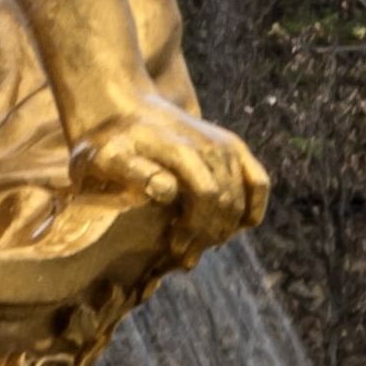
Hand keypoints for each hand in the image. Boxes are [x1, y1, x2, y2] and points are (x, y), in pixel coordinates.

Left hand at [80, 94, 268, 239]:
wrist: (123, 108)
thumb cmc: (108, 141)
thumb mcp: (106, 156)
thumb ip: (135, 172)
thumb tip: (167, 190)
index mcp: (181, 148)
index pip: (207, 196)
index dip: (196, 229)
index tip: (174, 248)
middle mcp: (209, 145)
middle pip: (225, 203)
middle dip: (208, 236)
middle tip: (185, 256)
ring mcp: (225, 145)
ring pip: (240, 200)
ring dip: (224, 229)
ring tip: (199, 245)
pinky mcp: (233, 147)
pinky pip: (259, 182)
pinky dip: (254, 208)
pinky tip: (239, 227)